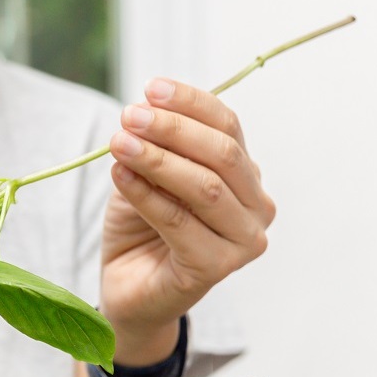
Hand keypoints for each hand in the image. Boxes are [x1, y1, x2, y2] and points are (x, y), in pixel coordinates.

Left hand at [100, 78, 275, 364]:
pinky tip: (120, 175)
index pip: (228, 127)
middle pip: (222, 154)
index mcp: (246, 175)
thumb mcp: (147, 174)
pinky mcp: (216, 269)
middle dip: (173, 129)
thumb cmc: (142, 226)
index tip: (150, 88)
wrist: (128, 289)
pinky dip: (146, 195)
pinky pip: (179, 222)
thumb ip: (156, 146)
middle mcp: (257, 207)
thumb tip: (146, 110)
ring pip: (204, 188)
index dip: (191, 103)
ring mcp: (243, 242)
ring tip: (118, 142)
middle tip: (129, 115)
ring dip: (157, 160)